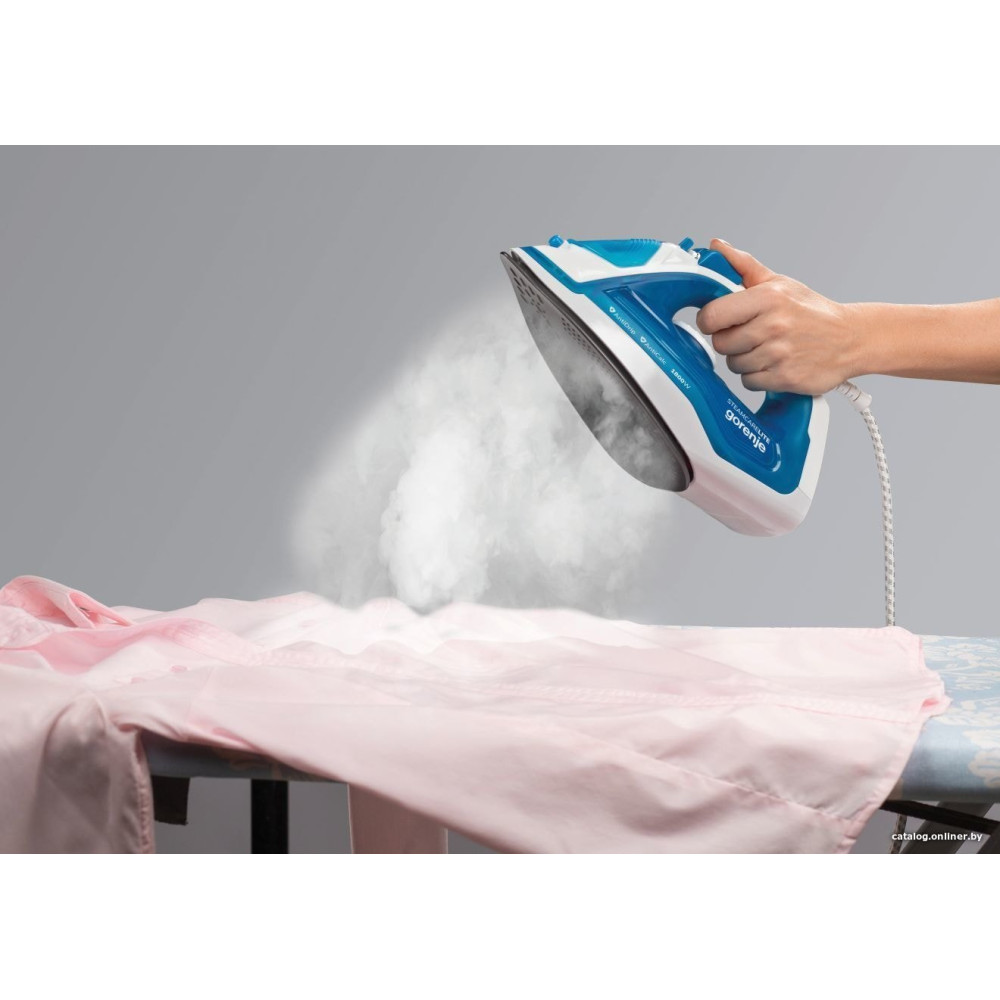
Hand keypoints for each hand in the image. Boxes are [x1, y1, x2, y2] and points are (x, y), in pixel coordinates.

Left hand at [696, 239, 860, 394]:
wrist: (851, 339)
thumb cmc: (811, 311)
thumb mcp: (780, 283)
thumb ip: (743, 266)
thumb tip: (716, 247)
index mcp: (768, 298)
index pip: (712, 315)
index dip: (709, 320)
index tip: (717, 320)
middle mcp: (773, 326)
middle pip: (720, 343)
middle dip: (729, 340)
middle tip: (748, 334)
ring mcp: (779, 354)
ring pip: (734, 365)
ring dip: (744, 359)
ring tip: (766, 348)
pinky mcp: (785, 378)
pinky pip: (749, 382)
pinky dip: (757, 376)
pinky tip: (773, 363)